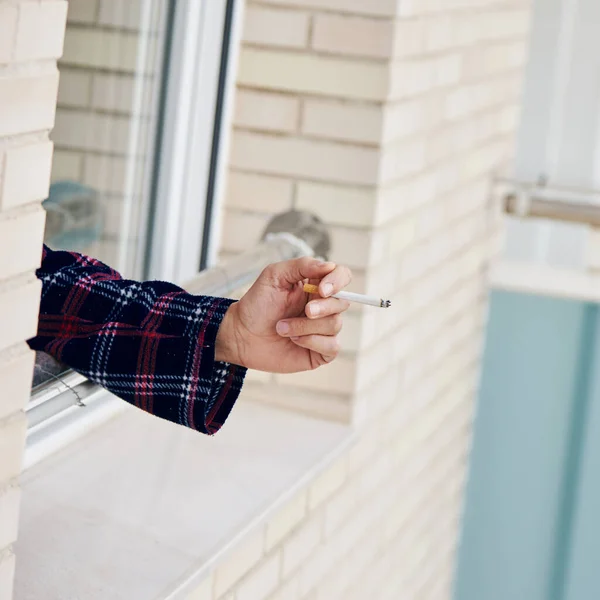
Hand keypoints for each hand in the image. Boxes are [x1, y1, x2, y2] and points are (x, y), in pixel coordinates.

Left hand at [215, 257, 351, 372]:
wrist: (242, 335)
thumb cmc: (257, 304)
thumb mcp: (275, 275)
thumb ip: (302, 265)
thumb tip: (330, 266)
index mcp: (315, 285)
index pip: (342, 275)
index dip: (338, 281)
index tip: (322, 289)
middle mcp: (323, 306)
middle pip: (342, 302)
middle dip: (322, 307)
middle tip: (305, 310)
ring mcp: (323, 329)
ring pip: (335, 324)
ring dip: (306, 326)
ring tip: (283, 328)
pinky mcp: (320, 350)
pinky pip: (332, 346)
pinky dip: (313, 342)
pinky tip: (294, 340)